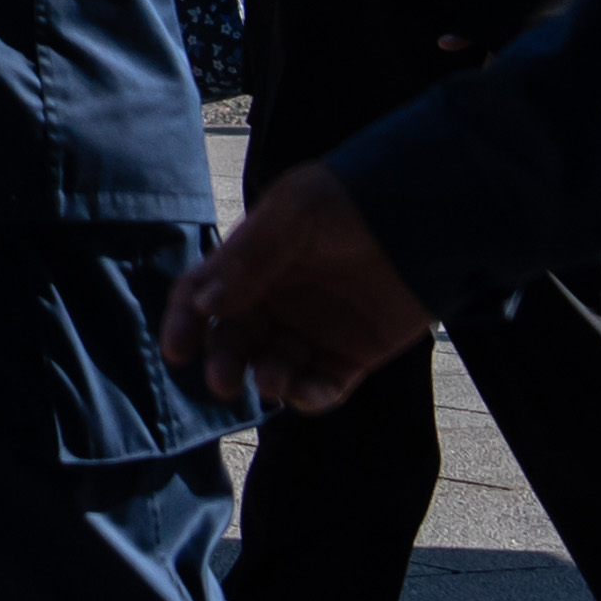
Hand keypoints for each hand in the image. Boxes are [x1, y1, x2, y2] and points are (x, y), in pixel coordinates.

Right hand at [161, 161, 432, 416]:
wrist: (423, 218)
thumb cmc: (350, 203)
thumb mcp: (294, 214)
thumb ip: (249, 257)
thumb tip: (204, 304)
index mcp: (253, 265)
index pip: (203, 296)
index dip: (183, 322)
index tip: (177, 350)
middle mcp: (277, 301)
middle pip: (233, 341)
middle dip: (223, 363)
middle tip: (223, 380)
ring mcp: (312, 331)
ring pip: (273, 369)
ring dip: (265, 381)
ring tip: (272, 380)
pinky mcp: (351, 356)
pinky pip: (321, 387)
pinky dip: (309, 398)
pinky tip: (306, 392)